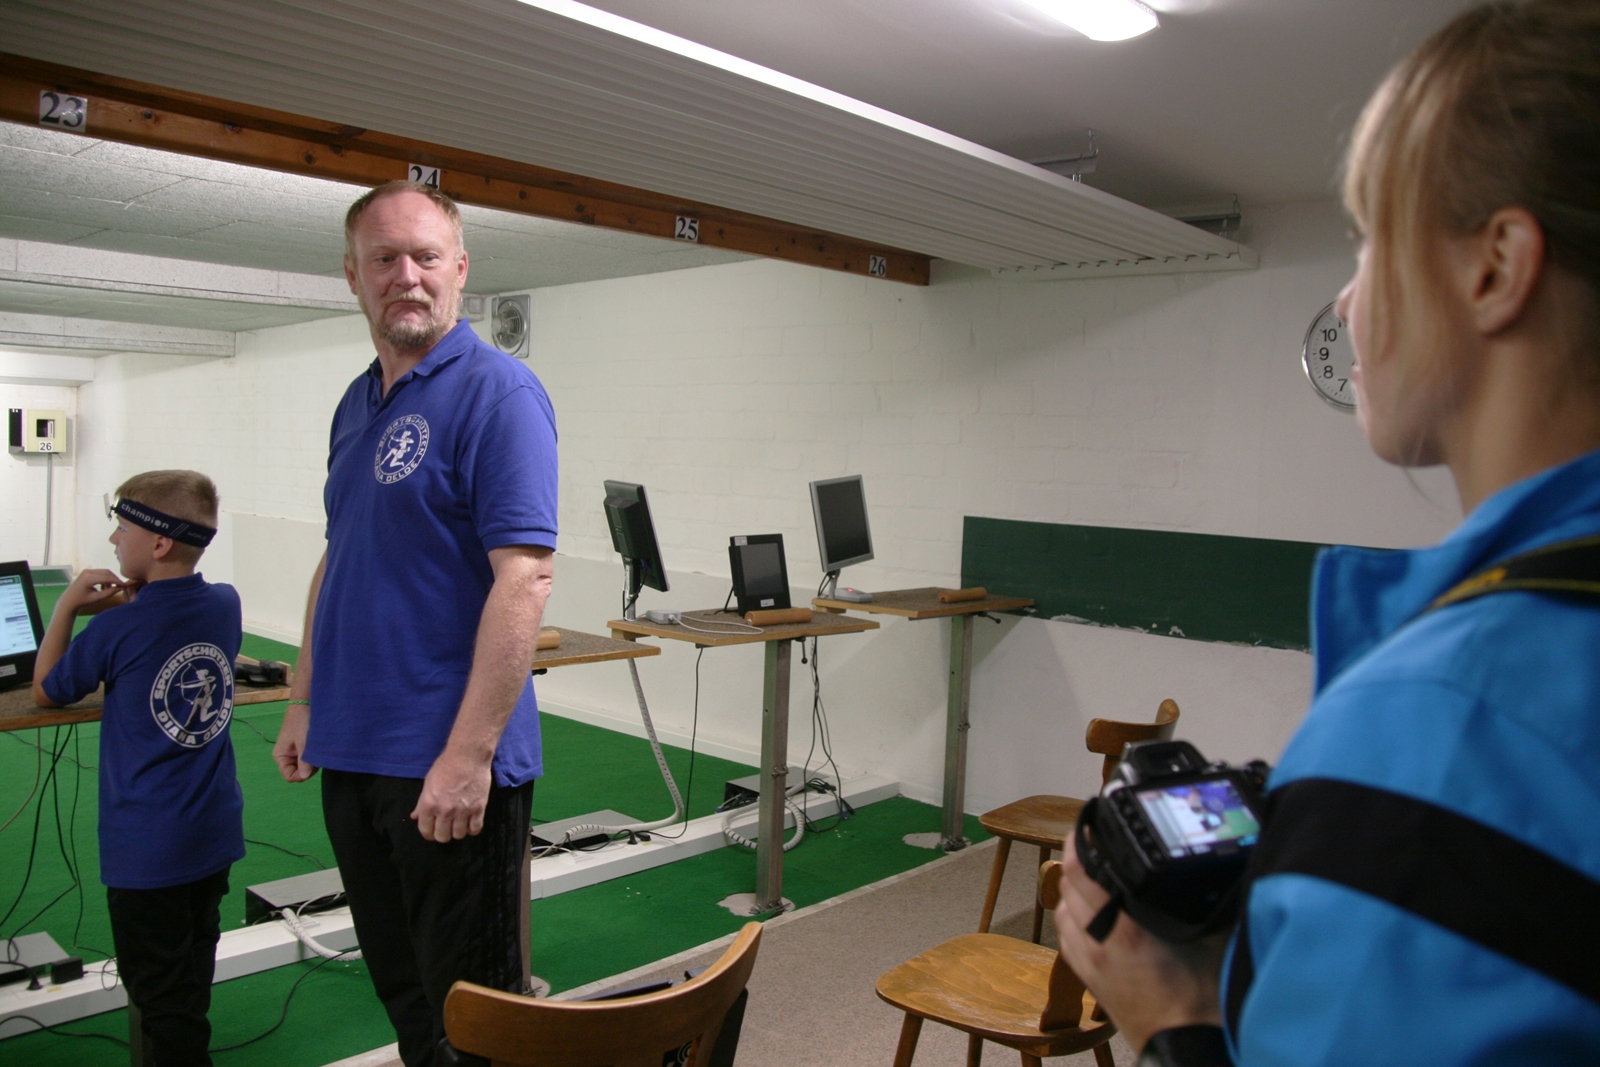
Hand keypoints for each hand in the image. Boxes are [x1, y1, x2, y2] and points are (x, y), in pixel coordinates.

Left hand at [59, 569, 127, 614]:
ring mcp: (87, 571)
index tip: (125, 586)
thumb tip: (121, 588)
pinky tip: (104, 587)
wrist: (69, 600)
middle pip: (107, 572)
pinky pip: (100, 573)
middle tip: (121, 587)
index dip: (117, 581)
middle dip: (115, 579)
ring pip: (104, 572)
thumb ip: (109, 592)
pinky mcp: (87, 572)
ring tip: (110, 589)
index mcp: (88, 578)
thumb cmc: (82, 601)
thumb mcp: (97, 598)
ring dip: (110, 579)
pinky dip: (105, 578)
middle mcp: (88, 572)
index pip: (107, 577)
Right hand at [272, 703, 317, 782]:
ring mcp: (295, 753)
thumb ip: (303, 760)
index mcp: (280, 756)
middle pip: (298, 773)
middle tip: (316, 757)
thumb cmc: (300, 721)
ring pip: (305, 767)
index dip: (300, 776)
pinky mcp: (302, 748)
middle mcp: (286, 756)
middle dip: (308, 769)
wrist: (305, 704)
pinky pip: (308, 759)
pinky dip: (314, 758)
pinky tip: (319, 749)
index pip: (289, 776)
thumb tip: (304, 777)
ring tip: (318, 751)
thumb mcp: (303, 741)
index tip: (312, 768)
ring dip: (313, 763)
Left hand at [411, 747, 490, 842]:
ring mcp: (462, 811)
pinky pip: (475, 829)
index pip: (426, 830)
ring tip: (459, 823)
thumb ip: (422, 803)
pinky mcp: (478, 808)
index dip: (429, 834)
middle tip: (446, 827)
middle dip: (443, 834)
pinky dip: (472, 829)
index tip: (432, 832)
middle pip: (442, 837)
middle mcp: (445, 811)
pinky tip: (470, 822)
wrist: (468, 756)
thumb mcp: (428, 783)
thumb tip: (415, 816)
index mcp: (429, 804)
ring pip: (458, 835)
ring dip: (458, 831)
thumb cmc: (446, 766)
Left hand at [1054, 849, 1225, 1051]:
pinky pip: (1066, 936)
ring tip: (1092, 875)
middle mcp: (1096, 942)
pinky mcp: (1089, 980)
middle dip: (1076, 859)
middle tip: (1092, 843)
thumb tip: (1216, 872)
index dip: (1076, 841)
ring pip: (1062, 910)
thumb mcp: (1209, 942)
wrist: (1184, 1050)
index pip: (1080, 871)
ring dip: (1071, 889)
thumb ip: (1202, 903)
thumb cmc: (1199, 1005)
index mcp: (1122, 928)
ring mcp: (1088, 962)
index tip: (1085, 823)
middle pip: (1067, 885)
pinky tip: (1088, 915)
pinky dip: (1071, 917)